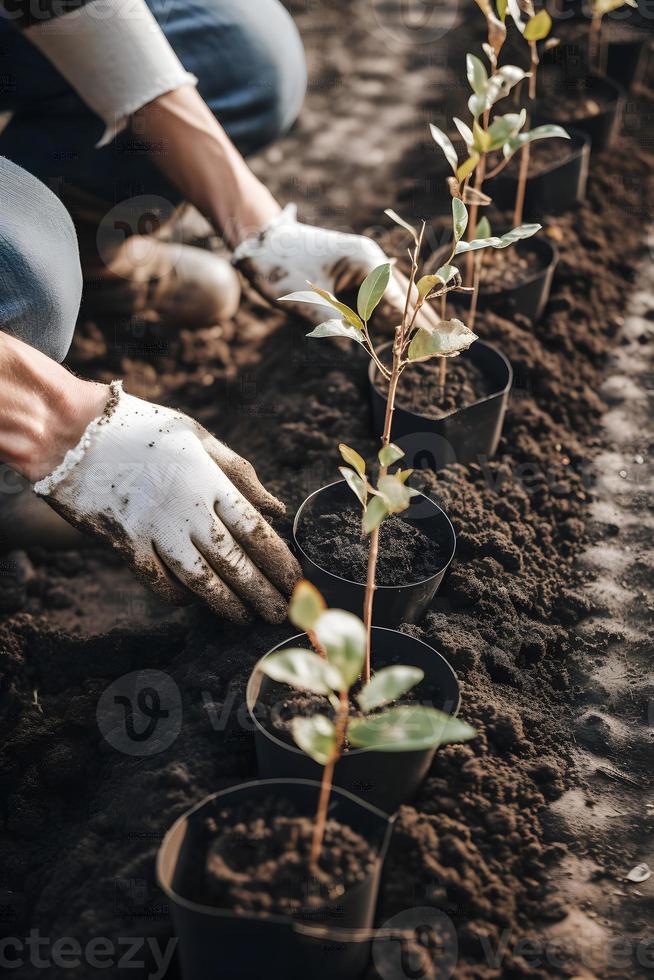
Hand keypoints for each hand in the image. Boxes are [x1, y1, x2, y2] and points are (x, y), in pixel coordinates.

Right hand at [34, 383, 300, 622]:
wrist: (69, 431)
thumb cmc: (139, 427)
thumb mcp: (195, 435)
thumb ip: (238, 472)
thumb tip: (276, 508)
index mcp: (208, 479)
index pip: (255, 530)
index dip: (278, 560)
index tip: (295, 581)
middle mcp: (186, 509)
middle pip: (234, 561)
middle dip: (262, 591)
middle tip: (280, 613)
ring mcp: (153, 529)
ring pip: (200, 579)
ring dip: (227, 603)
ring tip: (246, 619)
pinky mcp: (123, 543)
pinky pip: (156, 580)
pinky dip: (177, 596)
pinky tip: (192, 603)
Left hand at [233, 205, 439, 328]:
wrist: (257, 241)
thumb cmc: (279, 265)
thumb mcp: (304, 300)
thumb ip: (332, 324)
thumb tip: (354, 347)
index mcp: (366, 262)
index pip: (400, 301)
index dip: (420, 326)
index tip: (440, 346)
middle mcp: (369, 262)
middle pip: (404, 298)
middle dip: (424, 323)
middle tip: (451, 348)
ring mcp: (360, 268)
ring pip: (391, 300)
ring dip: (407, 322)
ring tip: (433, 344)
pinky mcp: (348, 275)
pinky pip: (373, 300)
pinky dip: (386, 317)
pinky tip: (399, 335)